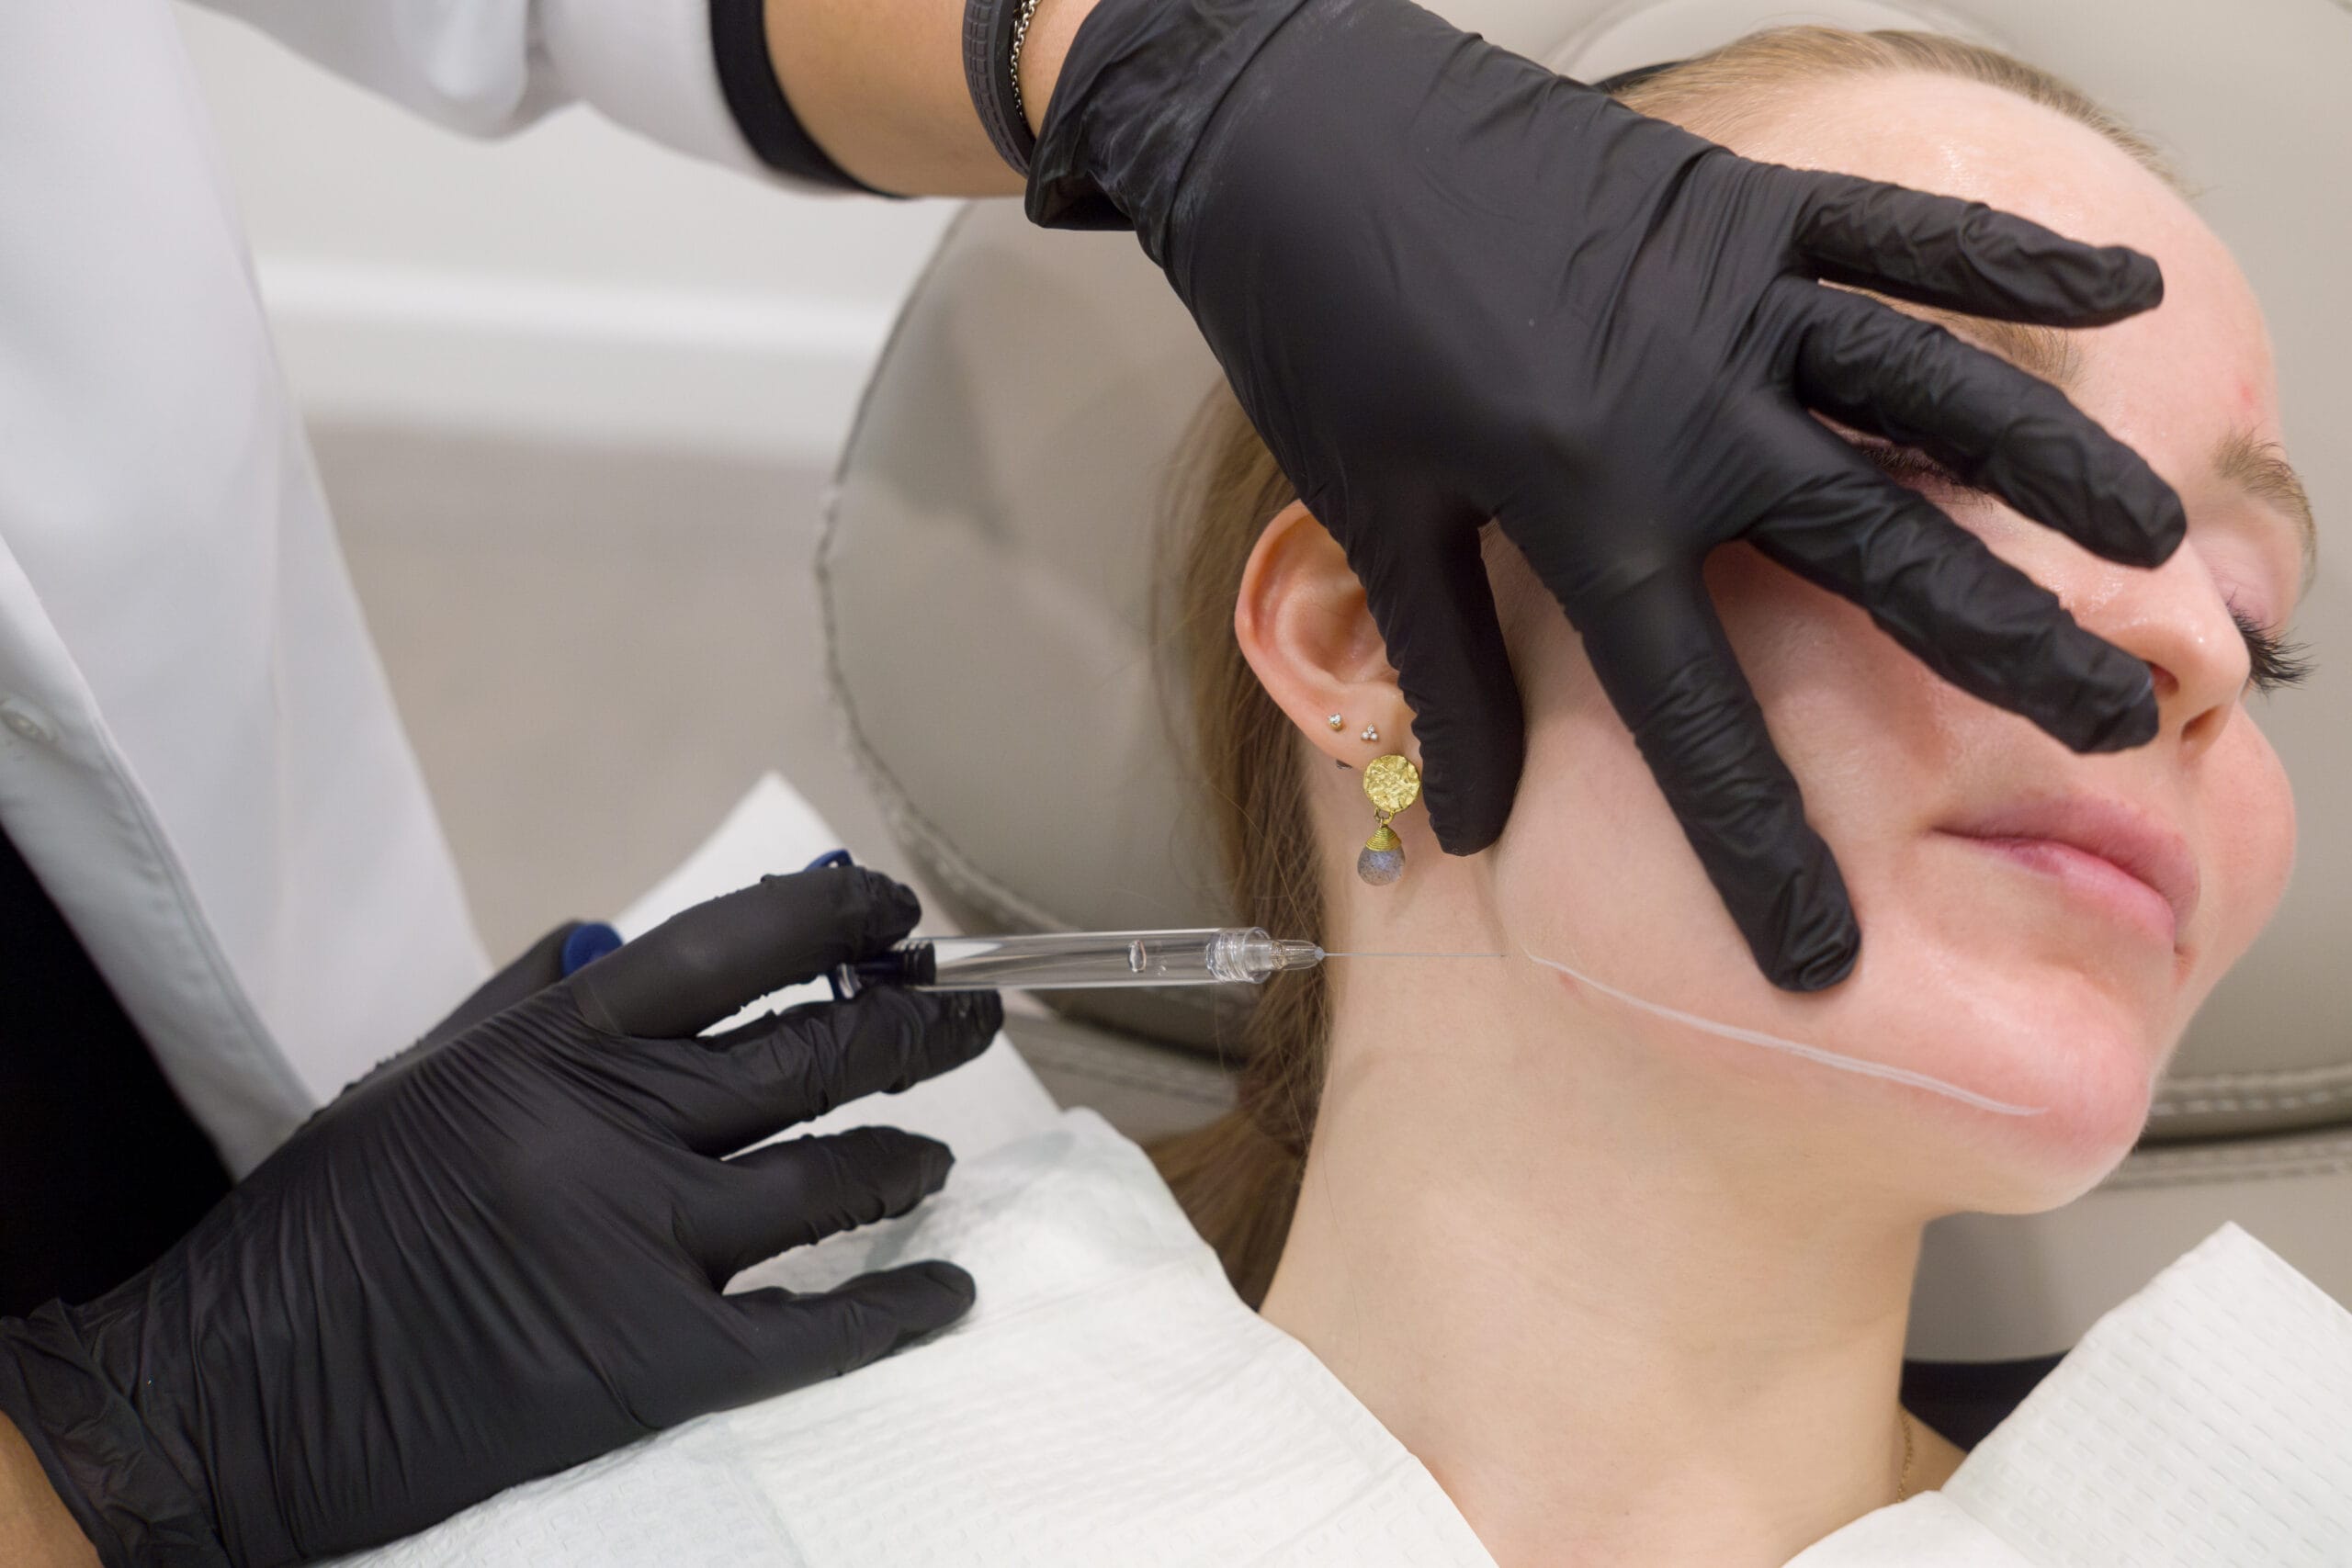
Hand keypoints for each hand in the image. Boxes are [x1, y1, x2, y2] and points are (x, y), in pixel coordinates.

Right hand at [0, 867, 999, 1566]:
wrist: (228, 1402)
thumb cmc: (315, 1233)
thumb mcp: (413, 1080)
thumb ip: (529, 1005)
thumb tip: (625, 933)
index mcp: (551, 1046)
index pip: (732, 946)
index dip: (833, 917)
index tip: (894, 914)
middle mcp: (613, 1128)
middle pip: (813, 1051)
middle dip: (913, 1027)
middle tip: (968, 1021)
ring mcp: (642, 1246)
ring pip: (832, 1177)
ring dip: (906, 1156)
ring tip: (936, 1154)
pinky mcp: (656, 1363)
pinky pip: (819, 1328)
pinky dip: (899, 1306)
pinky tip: (949, 1289)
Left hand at [1028, 0, 2181, 988]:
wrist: (1294, 132)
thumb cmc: (1320, 326)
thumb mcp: (1371, 514)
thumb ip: (1449, 672)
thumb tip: (1475, 827)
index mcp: (1586, 511)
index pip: (1695, 717)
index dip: (1757, 850)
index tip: (1821, 961)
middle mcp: (1687, 412)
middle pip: (1877, 554)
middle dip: (2000, 648)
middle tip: (2112, 726)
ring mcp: (1727, 298)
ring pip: (1925, 395)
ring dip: (2047, 468)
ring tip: (2154, 546)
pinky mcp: (1738, 202)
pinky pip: (1897, 234)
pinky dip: (2006, 257)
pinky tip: (2114, 284)